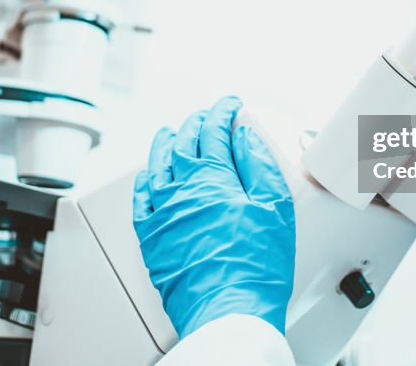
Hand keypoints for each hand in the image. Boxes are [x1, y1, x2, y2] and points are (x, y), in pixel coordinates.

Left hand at [132, 96, 295, 337]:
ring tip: (171, 132)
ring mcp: (162, 214)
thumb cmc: (255, 267)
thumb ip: (258, 164)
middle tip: (208, 117)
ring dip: (166, 143)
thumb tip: (243, 135)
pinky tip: (149, 175)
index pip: (214, 131)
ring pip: (158, 166)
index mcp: (211, 178)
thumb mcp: (273, 207)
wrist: (228, 310)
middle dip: (197, 123)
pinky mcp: (152, 239)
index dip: (223, 112)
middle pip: (184, 142)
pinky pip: (141, 200)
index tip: (230, 105)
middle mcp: (180, 190)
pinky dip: (145, 181)